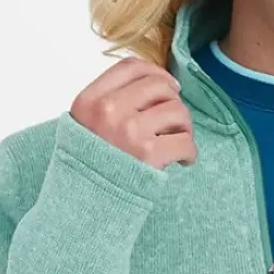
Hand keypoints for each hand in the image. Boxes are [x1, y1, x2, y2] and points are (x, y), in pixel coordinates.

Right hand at [71, 56, 196, 169]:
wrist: (83, 206)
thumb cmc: (89, 167)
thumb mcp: (83, 126)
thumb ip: (109, 102)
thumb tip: (158, 84)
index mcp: (90, 100)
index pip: (131, 67)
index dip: (156, 73)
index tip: (168, 87)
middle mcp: (108, 110)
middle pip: (159, 86)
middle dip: (174, 101)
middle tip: (175, 122)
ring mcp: (129, 130)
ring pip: (177, 110)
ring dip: (185, 127)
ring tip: (178, 142)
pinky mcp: (148, 154)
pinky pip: (185, 141)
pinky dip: (190, 152)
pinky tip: (183, 160)